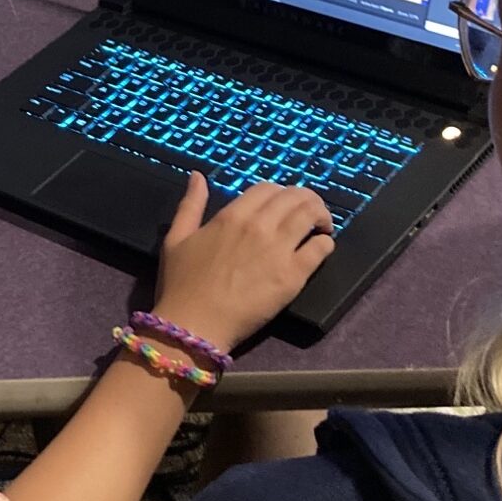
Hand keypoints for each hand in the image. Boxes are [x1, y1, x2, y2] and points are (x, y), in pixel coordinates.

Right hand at [154, 172, 334, 353]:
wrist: (194, 324)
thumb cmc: (181, 285)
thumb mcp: (176, 238)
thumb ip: (190, 205)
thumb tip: (198, 176)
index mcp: (233, 215)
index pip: (268, 188)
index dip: (279, 192)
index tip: (282, 204)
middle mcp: (259, 226)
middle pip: (295, 197)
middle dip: (307, 199)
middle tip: (311, 211)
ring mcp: (279, 249)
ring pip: (311, 216)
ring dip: (321, 215)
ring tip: (322, 225)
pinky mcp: (293, 276)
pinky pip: (320, 248)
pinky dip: (325, 243)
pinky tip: (322, 247)